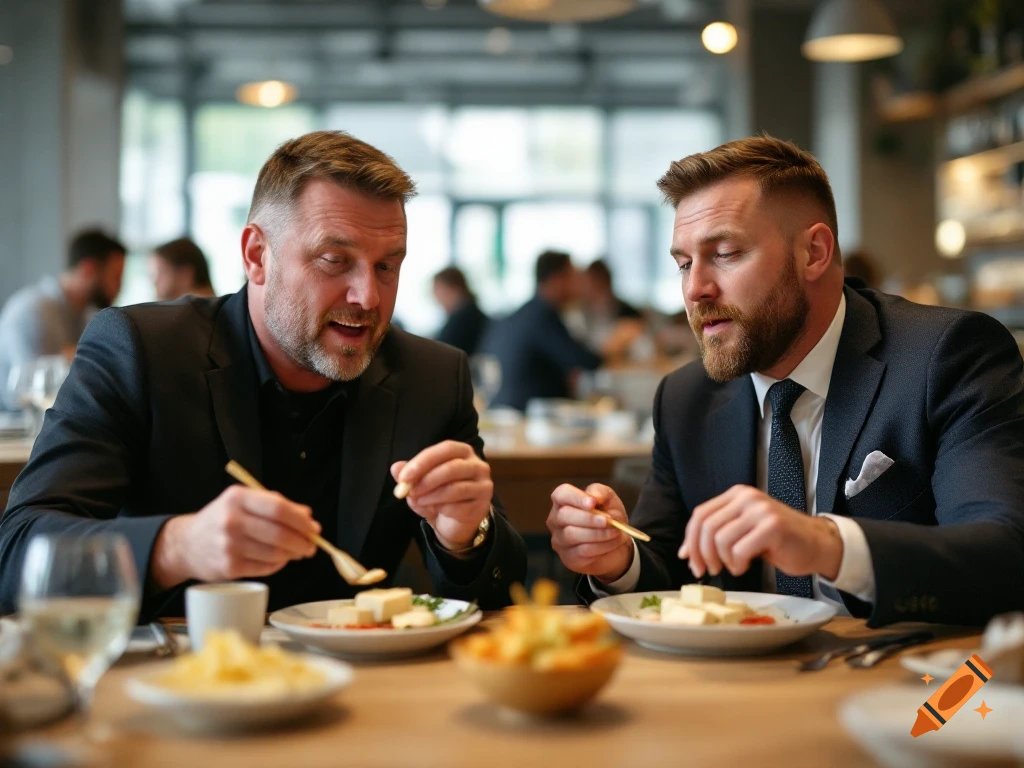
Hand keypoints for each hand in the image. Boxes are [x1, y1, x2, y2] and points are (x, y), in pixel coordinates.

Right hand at [151, 485, 319, 588]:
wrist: (186, 544)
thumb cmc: (222, 519)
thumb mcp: (244, 502)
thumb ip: (276, 505)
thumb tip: (308, 518)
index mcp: (237, 498)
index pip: (278, 508)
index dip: (301, 520)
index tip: (314, 527)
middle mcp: (231, 521)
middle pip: (280, 533)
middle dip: (302, 541)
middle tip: (311, 545)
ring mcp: (229, 546)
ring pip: (275, 553)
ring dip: (293, 554)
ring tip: (298, 552)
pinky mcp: (229, 568)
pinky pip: (265, 567)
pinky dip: (278, 564)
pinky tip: (279, 559)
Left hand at [391, 440, 492, 550]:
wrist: (455, 524)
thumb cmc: (439, 497)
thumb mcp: (420, 484)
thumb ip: (409, 475)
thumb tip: (395, 467)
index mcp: (463, 452)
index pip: (446, 449)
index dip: (424, 461)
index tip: (404, 476)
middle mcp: (478, 465)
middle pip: (452, 467)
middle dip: (426, 479)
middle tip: (409, 490)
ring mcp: (483, 485)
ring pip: (454, 488)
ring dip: (431, 496)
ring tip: (417, 501)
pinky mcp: (482, 505)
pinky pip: (459, 506)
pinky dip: (441, 509)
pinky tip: (434, 510)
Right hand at [547, 483, 632, 582]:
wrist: (616, 543)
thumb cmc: (607, 516)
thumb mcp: (608, 499)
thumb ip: (600, 493)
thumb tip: (593, 497)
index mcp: (563, 501)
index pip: (561, 494)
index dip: (575, 498)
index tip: (592, 503)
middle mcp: (556, 520)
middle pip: (564, 516)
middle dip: (588, 518)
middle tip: (608, 521)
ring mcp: (560, 540)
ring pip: (572, 535)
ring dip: (597, 533)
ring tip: (615, 532)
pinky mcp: (568, 558)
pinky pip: (582, 551)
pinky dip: (601, 546)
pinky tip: (612, 542)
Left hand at [677, 485, 841, 580]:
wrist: (817, 545)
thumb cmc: (779, 541)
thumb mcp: (743, 532)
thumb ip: (716, 535)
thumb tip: (684, 552)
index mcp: (737, 495)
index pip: (700, 514)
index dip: (690, 540)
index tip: (689, 560)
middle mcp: (747, 498)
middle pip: (707, 527)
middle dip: (702, 554)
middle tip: (709, 570)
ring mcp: (761, 510)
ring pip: (721, 540)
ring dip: (723, 561)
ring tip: (735, 567)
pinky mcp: (773, 527)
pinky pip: (739, 550)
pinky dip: (737, 564)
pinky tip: (745, 566)